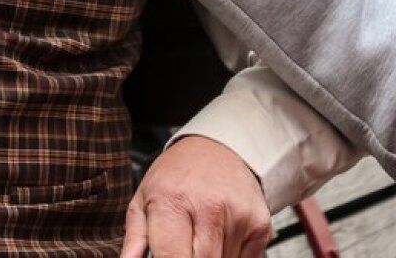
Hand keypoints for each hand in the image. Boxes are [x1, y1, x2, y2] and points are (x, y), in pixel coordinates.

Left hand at [122, 136, 271, 257]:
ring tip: (200, 237)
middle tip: (183, 246)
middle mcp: (209, 207)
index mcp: (172, 202)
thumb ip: (135, 239)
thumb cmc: (176, 176)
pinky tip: (221, 236)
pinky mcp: (260, 223)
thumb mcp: (144, 199)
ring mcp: (238, 216)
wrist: (218, 148)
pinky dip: (231, 256)